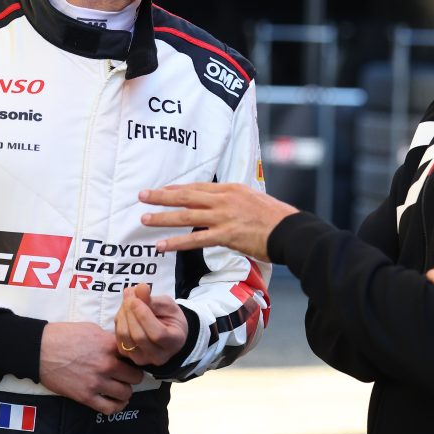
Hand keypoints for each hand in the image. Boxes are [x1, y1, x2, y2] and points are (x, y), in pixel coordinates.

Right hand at [39, 322, 143, 413]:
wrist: (40, 350)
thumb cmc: (64, 335)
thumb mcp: (92, 329)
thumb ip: (109, 338)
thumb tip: (121, 344)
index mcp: (109, 345)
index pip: (135, 354)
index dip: (137, 357)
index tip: (136, 359)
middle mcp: (106, 364)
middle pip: (135, 376)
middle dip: (134, 375)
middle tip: (130, 374)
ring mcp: (96, 382)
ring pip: (126, 393)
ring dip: (126, 391)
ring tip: (122, 387)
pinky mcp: (85, 396)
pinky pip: (109, 408)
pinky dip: (116, 406)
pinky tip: (116, 401)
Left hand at [114, 284, 189, 366]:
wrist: (167, 332)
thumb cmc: (170, 317)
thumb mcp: (167, 305)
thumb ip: (153, 299)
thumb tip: (140, 287)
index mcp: (174, 342)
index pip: (157, 334)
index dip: (144, 316)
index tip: (136, 300)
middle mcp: (158, 356)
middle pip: (138, 336)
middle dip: (130, 312)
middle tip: (129, 294)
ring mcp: (142, 359)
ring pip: (125, 338)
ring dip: (122, 315)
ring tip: (128, 299)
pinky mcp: (128, 356)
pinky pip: (118, 338)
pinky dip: (119, 321)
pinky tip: (125, 310)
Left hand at [139, 183, 297, 260]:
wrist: (290, 230)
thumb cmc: (276, 218)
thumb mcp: (254, 200)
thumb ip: (236, 202)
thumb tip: (225, 206)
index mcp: (231, 189)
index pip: (198, 187)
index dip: (177, 188)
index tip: (162, 190)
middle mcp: (224, 199)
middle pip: (186, 195)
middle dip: (162, 196)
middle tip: (142, 196)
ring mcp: (224, 217)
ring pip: (186, 215)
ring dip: (163, 217)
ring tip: (144, 220)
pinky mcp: (226, 235)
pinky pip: (196, 239)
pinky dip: (177, 242)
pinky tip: (162, 245)